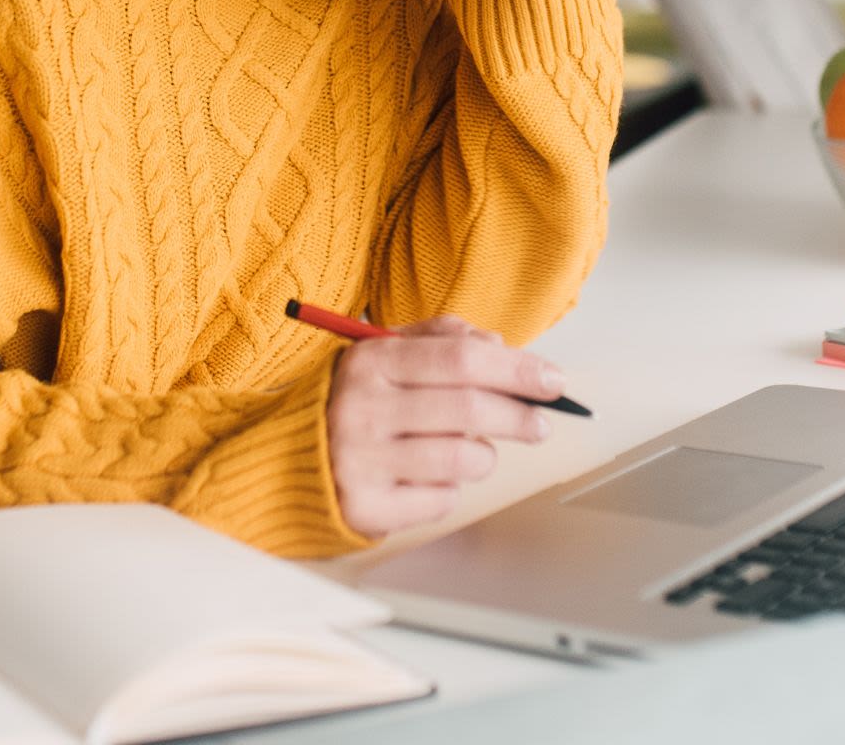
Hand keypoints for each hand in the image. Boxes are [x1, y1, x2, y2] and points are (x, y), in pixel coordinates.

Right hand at [324, 315, 562, 538]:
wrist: (291, 459)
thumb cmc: (357, 402)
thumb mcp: (386, 353)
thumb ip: (442, 338)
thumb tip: (500, 346)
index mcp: (371, 361)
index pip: (462, 358)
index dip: (518, 369)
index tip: (553, 380)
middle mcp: (362, 408)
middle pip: (470, 408)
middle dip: (520, 415)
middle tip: (540, 424)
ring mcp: (361, 460)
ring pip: (463, 458)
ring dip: (484, 455)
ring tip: (474, 451)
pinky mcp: (366, 507)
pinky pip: (442, 500)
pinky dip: (451, 489)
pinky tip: (432, 477)